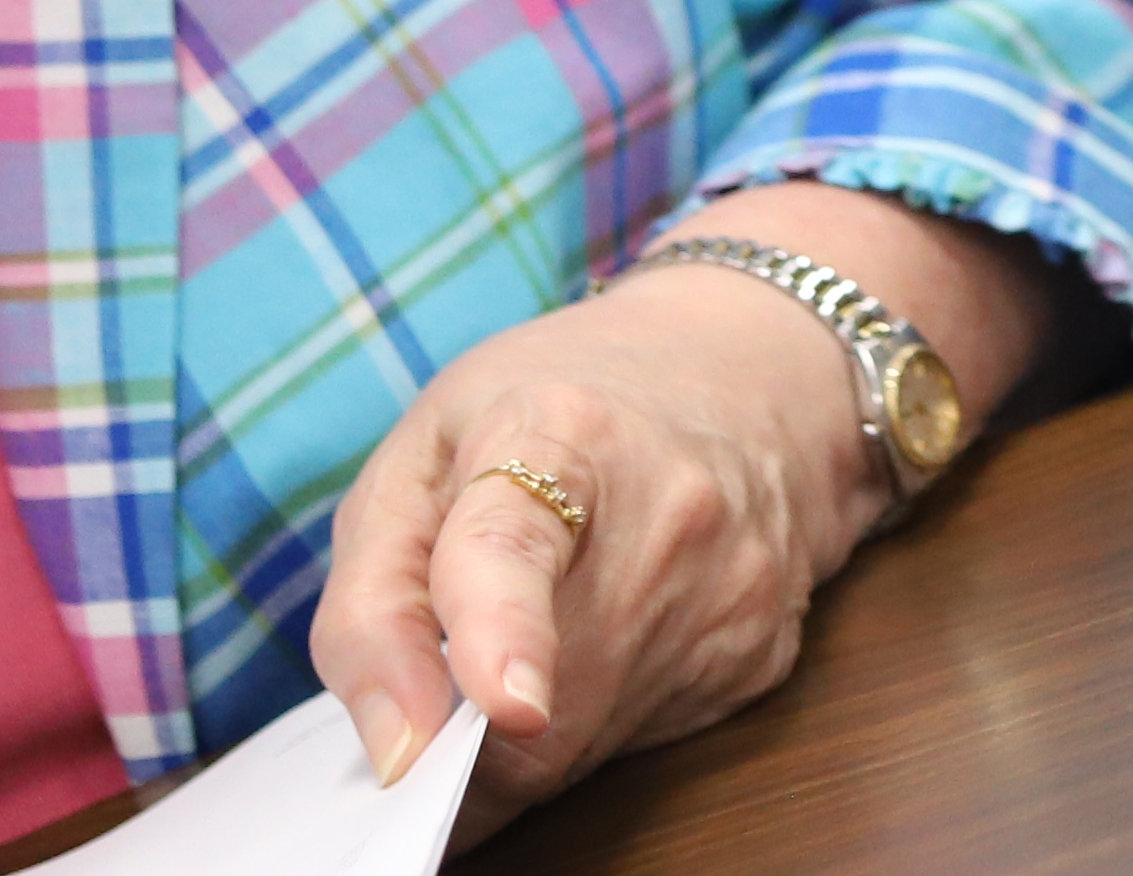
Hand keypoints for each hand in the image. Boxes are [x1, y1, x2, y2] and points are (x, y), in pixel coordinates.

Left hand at [310, 261, 883, 845]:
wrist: (744, 378)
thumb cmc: (552, 414)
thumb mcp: (419, 457)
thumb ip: (372, 604)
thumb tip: (393, 754)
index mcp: (557, 432)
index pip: (515, 544)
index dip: (503, 629)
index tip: (505, 704)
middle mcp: (669, 514)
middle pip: (542, 710)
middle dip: (463, 748)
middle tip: (428, 718)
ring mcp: (730, 592)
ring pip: (585, 751)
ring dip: (525, 739)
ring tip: (525, 636)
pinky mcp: (760, 657)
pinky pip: (636, 746)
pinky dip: (590, 723)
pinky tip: (604, 633)